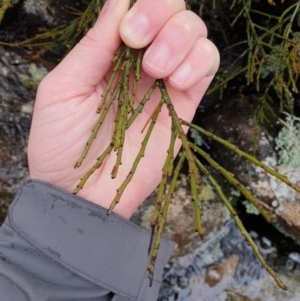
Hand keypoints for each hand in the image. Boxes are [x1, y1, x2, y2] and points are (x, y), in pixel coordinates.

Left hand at [28, 0, 218, 218]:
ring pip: (196, 34)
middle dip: (161, 15)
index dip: (140, 6)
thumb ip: (93, 47)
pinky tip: (175, 82)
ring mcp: (166, 82)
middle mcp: (141, 62)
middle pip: (173, 11)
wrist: (84, 190)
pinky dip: (198, 64)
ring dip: (180, 41)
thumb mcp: (64, 89)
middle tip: (139, 42)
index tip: (127, 32)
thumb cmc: (63, 144)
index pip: (136, 7)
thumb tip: (120, 4)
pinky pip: (208, 66)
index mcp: (110, 53)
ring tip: (156, 71)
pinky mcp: (184, 105)